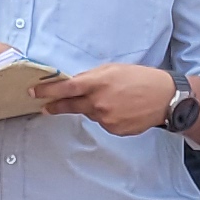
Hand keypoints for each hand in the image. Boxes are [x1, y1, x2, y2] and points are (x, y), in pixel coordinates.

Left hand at [37, 64, 177, 137]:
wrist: (165, 98)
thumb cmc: (140, 78)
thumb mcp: (113, 69)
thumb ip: (91, 77)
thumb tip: (73, 84)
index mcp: (98, 83)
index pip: (66, 88)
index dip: (48, 91)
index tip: (34, 93)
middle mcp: (99, 102)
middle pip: (71, 106)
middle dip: (56, 106)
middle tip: (45, 106)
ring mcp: (106, 119)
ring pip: (90, 114)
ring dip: (93, 107)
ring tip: (114, 99)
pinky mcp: (114, 129)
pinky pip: (103, 123)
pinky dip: (107, 116)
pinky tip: (122, 109)